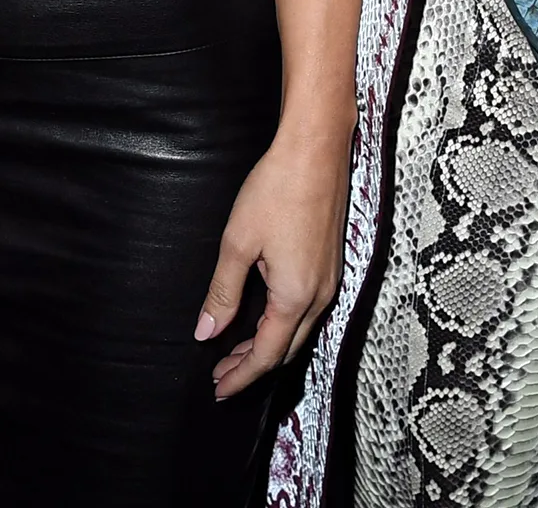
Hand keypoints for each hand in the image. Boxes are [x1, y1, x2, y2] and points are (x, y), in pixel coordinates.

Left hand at [195, 121, 353, 399]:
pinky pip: (308, 308)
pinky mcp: (331, 261)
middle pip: (287, 349)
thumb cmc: (277, 188)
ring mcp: (329, 277)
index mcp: (295, 296)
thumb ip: (223, 293)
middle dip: (253, 365)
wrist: (316, 148)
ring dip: (269, 344)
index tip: (217, 389)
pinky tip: (265, 314)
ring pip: (299, 329)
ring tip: (237, 349)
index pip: (266, 355)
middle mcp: (319, 294)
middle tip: (221, 373)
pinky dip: (284, 323)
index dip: (240, 376)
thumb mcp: (239, 242)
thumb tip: (206, 333)